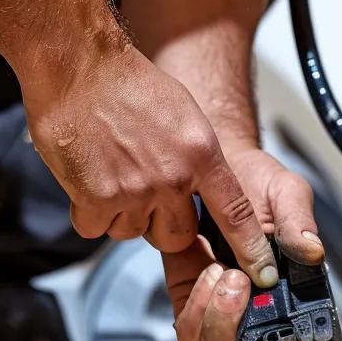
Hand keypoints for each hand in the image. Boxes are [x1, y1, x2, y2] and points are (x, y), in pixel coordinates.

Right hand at [24, 45, 276, 286]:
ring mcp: (133, 190)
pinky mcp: (95, 199)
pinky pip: (97, 229)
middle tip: (144, 193)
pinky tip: (88, 179)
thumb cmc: (129, 84)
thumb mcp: (185, 114)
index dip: (251, 248)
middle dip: (161, 224)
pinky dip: (89, 212)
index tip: (262, 274)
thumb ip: (197, 159)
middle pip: (177, 236)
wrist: (79, 66)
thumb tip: (202, 193)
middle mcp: (171, 177)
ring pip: (133, 233)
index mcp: (200, 154)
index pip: (235, 213)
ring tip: (111, 173)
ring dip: (122, 215)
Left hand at [167, 147, 324, 340]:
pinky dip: (192, 302)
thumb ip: (298, 223)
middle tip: (237, 279)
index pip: (285, 338)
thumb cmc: (258, 180)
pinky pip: (185, 320)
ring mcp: (217, 301)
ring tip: (220, 269)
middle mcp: (253, 304)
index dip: (275, 337)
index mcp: (286, 290)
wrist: (217, 162)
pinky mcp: (188, 289)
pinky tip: (202, 261)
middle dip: (231, 323)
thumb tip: (313, 252)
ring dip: (211, 314)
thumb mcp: (287, 193)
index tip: (265, 301)